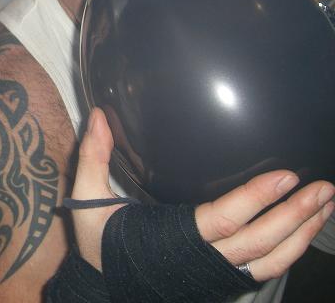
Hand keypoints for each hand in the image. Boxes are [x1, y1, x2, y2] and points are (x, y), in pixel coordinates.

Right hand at [70, 108, 334, 280]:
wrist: (102, 288)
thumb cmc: (99, 243)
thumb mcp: (89, 199)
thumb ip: (94, 157)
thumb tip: (98, 116)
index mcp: (175, 240)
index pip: (225, 219)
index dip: (257, 198)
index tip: (286, 176)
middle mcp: (203, 262)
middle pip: (261, 242)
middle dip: (296, 215)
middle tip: (323, 188)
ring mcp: (216, 275)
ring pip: (271, 261)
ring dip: (302, 233)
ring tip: (325, 204)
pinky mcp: (221, 280)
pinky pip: (265, 268)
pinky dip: (291, 250)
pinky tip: (304, 229)